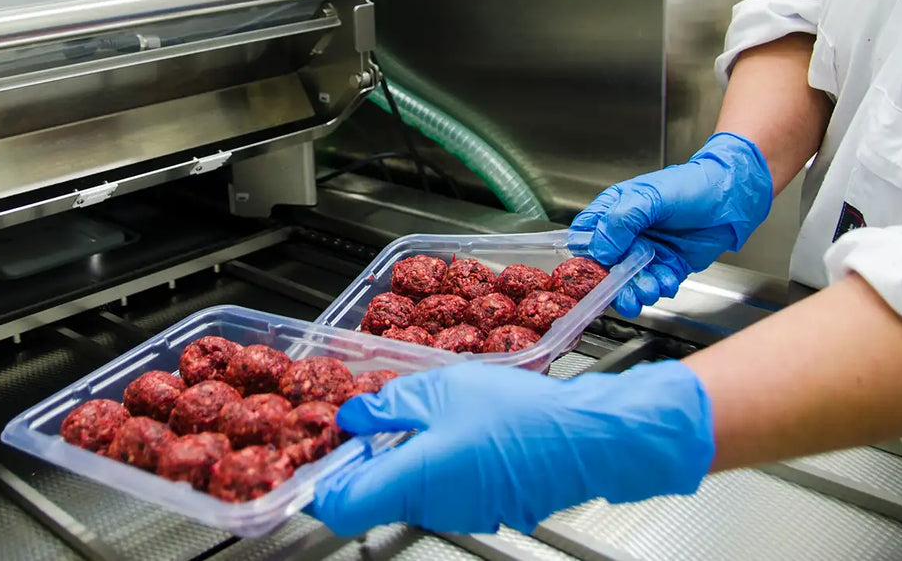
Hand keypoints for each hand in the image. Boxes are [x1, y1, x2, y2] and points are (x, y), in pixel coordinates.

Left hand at [310, 361, 713, 535]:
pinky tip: (455, 430)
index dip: (317, 483)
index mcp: (411, 481)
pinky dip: (436, 463)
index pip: (337, 506)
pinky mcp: (482, 508)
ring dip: (402, 458)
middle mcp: (430, 507)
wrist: (586, 437)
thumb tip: (352, 417)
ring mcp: (458, 512)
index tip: (314, 456)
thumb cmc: (520, 414)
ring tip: (422, 416)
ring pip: (407, 491)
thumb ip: (388, 405)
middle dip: (363, 461)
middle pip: (371, 497)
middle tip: (370, 420)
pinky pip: (441, 490)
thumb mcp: (441, 388)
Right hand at [568, 132, 772, 314]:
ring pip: (631, 281)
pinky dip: (660, 287)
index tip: (597, 268)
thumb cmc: (693, 185)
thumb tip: (600, 250)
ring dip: (639, 289)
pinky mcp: (668, 264)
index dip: (587, 255)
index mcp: (615, 210)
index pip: (585, 236)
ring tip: (650, 288)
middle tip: (624, 292)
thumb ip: (621, 220)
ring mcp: (648, 251)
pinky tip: (668, 280)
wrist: (733, 197)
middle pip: (607, 267)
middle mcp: (628, 233)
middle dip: (614, 283)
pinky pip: (656, 284)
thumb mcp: (650, 196)